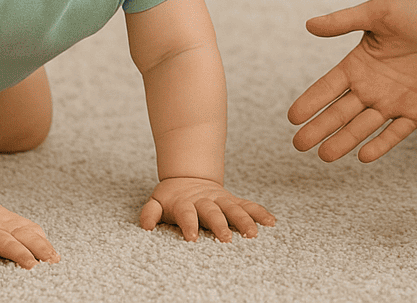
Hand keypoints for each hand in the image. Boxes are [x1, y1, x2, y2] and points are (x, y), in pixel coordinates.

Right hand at [0, 197, 58, 273]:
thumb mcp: (5, 223)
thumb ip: (23, 233)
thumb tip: (46, 248)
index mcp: (11, 223)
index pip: (31, 232)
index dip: (43, 244)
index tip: (55, 258)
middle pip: (21, 235)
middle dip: (38, 247)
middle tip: (50, 260)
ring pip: (2, 240)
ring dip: (17, 252)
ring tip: (30, 265)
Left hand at [139, 177, 276, 241]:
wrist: (188, 176)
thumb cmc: (171, 197)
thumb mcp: (156, 200)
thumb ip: (150, 212)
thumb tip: (145, 226)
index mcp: (185, 203)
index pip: (186, 214)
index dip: (188, 225)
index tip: (192, 238)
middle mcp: (205, 201)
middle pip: (213, 212)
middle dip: (220, 225)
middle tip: (227, 240)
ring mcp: (221, 200)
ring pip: (234, 209)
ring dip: (244, 220)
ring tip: (253, 234)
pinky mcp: (233, 201)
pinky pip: (248, 206)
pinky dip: (259, 213)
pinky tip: (271, 222)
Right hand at [289, 0, 416, 162]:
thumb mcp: (379, 12)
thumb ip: (345, 20)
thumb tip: (309, 25)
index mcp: (359, 64)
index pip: (328, 87)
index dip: (311, 101)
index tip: (292, 117)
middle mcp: (372, 87)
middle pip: (340, 112)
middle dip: (320, 128)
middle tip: (299, 145)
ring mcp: (394, 102)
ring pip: (363, 126)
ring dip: (344, 140)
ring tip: (325, 155)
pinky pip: (396, 132)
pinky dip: (381, 144)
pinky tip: (364, 155)